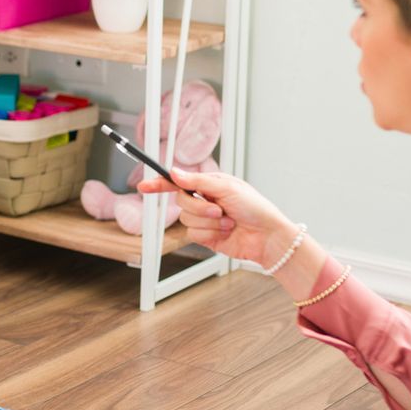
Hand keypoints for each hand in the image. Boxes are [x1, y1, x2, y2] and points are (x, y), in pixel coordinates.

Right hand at [135, 168, 293, 269]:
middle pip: (181, 201)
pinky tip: (225, 233)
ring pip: (187, 219)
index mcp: (209, 184)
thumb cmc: (255, 208)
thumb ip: (197, 181)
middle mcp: (205, 200)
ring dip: (209, 222)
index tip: (143, 186)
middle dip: (199, 206)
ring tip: (228, 222)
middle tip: (219, 209)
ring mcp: (204, 219)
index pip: (178, 182)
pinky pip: (193, 234)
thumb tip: (174, 172)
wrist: (267, 237)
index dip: (160, 183)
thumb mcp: (227, 188)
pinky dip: (210, 234)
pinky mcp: (206, 236)